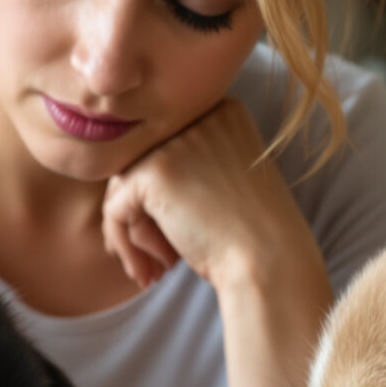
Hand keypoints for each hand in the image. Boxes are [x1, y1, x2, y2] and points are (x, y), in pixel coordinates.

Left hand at [99, 100, 323, 294]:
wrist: (271, 264)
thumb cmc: (253, 237)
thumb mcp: (224, 186)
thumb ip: (186, 171)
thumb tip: (119, 187)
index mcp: (224, 112)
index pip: (167, 149)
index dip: (165, 201)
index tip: (178, 241)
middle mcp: (200, 115)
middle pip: (142, 166)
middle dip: (145, 219)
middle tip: (163, 263)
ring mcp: (176, 140)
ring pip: (124, 187)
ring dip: (135, 234)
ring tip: (155, 271)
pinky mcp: (154, 170)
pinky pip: (114, 209)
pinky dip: (124, 245)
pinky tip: (147, 274)